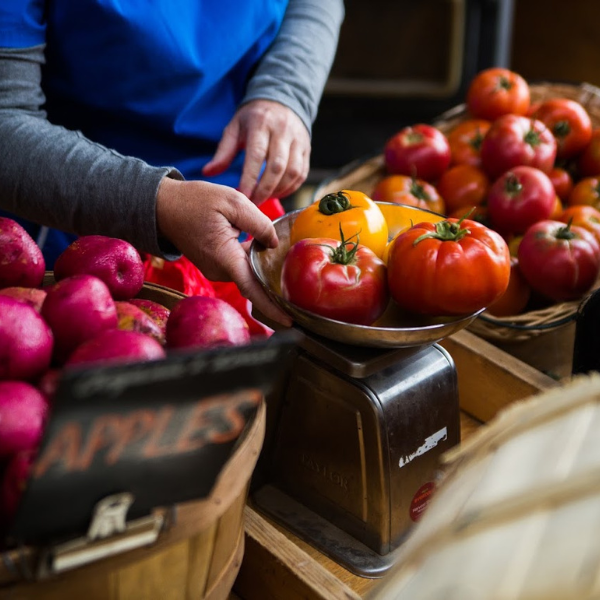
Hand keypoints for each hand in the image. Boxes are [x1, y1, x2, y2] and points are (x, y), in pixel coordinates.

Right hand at [156, 177, 292, 326]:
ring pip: (249, 273)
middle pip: (255, 282)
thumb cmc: (195, 201)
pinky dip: (254, 262)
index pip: (252, 289)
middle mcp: (220, 271)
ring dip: (264, 268)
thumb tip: (274, 243)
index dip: (272, 307)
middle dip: (276, 284)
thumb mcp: (232, 201)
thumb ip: (259, 222)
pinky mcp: (216, 266)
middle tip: (299, 286)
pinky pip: (240, 267)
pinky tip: (266, 250)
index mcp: (224, 258)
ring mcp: (216, 270)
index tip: (289, 320)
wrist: (164, 207)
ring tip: (285, 259)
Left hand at [202, 99, 310, 203]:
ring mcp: (298, 140)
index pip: (257, 155)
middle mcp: (283, 131)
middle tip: (253, 203)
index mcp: (261, 124)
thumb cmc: (254, 119)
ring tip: (264, 199)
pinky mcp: (307, 150)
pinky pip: (301, 174)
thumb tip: (208, 173)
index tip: (243, 195)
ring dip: (278, 190)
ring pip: (292, 172)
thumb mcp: (235, 128)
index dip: (251, 178)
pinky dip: (290, 188)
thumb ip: (223, 152)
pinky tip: (277, 193)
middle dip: (265, 189)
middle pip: (277, 166)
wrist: (282, 101)